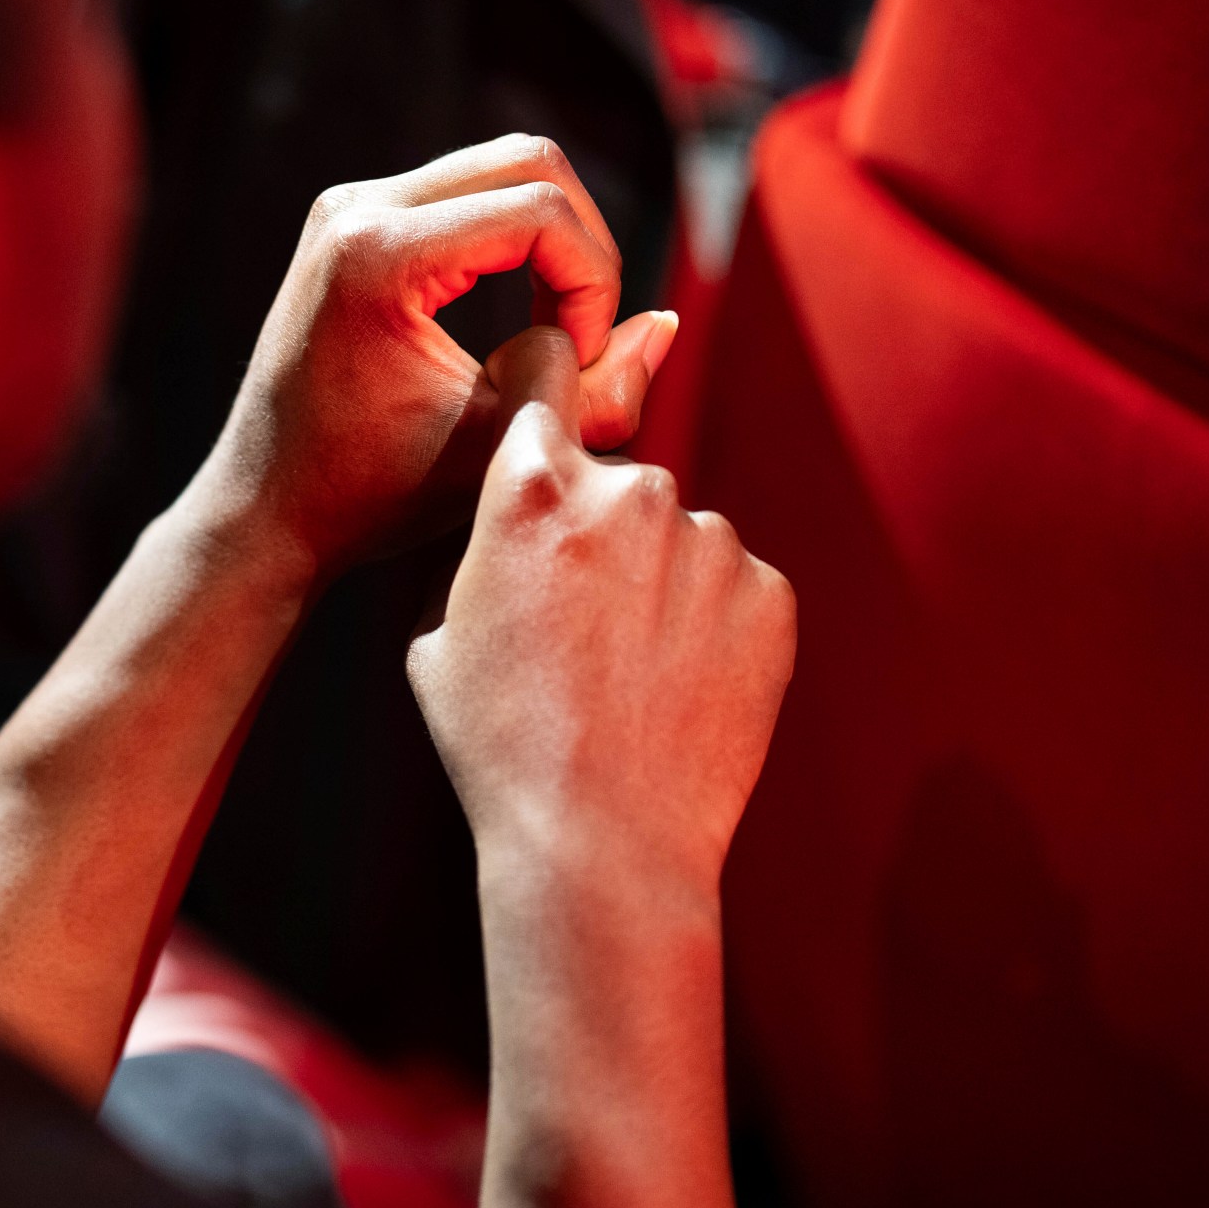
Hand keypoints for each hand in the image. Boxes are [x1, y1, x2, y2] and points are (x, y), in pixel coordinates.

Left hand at [178, 134, 679, 579]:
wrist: (264, 510)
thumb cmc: (369, 497)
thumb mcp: (499, 451)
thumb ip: (596, 394)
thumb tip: (665, 323)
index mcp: (374, 256)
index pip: (539, 212)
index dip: (593, 281)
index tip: (587, 361)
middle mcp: (353, 209)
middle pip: (530, 161)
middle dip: (586, 247)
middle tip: (588, 339)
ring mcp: (347, 206)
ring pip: (504, 167)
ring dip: (557, 242)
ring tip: (560, 336)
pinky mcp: (352, 219)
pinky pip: (467, 194)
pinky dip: (518, 241)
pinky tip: (526, 321)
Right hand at [408, 326, 793, 897]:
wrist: (602, 842)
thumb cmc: (498, 745)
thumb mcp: (437, 632)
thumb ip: (479, 544)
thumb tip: (508, 514)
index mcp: (533, 487)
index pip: (543, 364)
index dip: (539, 376)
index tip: (543, 392)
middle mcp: (631, 489)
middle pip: (610, 474)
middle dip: (592, 528)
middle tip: (572, 624)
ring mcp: (711, 540)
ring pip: (674, 536)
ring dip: (653, 581)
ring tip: (625, 675)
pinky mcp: (771, 593)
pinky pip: (732, 586)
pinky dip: (708, 625)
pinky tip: (673, 690)